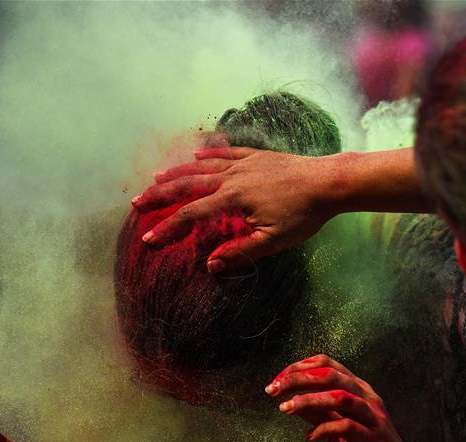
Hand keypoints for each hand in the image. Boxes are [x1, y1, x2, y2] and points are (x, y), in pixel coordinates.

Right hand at [131, 146, 337, 271]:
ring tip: (156, 178)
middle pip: (187, 185)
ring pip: (202, 166)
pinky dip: (207, 154)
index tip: (149, 240)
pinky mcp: (257, 156)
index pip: (191, 215)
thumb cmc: (304, 215)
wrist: (329, 183)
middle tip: (136, 202)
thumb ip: (240, 252)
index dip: (168, 229)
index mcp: (232, 199)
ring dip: (177, 173)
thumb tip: (210, 265)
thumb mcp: (273, 241)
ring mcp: (244, 164)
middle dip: (159, 196)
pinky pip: (226, 153)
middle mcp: (232, 177)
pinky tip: (196, 154)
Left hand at [267, 354, 424, 441]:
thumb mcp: (338, 428)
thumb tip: (291, 400)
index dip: (299, 368)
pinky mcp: (375, 441)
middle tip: (273, 390)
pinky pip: (348, 427)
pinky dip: (325, 428)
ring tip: (286, 408)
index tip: (276, 381)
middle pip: (331, 375)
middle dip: (298, 378)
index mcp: (358, 389)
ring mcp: (374, 418)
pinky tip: (311, 436)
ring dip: (309, 400)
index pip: (326, 364)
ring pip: (340, 397)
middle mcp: (367, 398)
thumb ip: (319, 412)